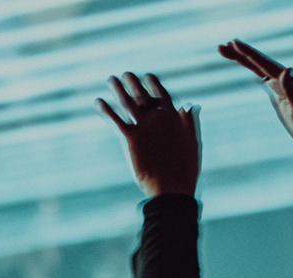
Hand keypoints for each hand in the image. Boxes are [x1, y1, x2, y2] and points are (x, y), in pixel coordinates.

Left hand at [95, 72, 200, 197]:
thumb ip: (190, 121)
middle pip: (142, 95)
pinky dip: (105, 109)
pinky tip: (98, 102)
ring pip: (127, 102)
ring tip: (111, 80)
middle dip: (132, 83)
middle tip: (125, 75)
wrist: (172, 188)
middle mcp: (157, 118)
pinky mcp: (130, 138)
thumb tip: (191, 103)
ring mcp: (143, 127)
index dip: (153, 83)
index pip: (162, 94)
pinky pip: (114, 119)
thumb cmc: (185, 169)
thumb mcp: (194, 142)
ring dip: (117, 89)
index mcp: (174, 118)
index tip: (146, 76)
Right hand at [217, 39, 292, 158]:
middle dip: (240, 54)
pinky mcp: (282, 97)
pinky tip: (252, 71)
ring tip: (228, 52)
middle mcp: (285, 81)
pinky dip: (255, 73)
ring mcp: (282, 88)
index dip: (248, 53)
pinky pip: (264, 80)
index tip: (233, 42)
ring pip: (260, 70)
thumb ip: (292, 90)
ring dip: (245, 61)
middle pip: (258, 63)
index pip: (264, 63)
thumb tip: (286, 70)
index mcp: (288, 81)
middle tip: (221, 46)